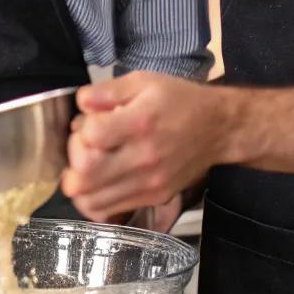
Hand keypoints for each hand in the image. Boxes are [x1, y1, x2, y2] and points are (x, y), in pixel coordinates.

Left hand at [62, 71, 228, 220]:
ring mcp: (149, 183)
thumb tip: (80, 104)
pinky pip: (108, 212)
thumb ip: (107, 91)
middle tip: (83, 150)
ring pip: (91, 200)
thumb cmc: (179, 101)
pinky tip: (99, 183)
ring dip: (80, 185)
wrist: (219, 129)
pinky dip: (94, 200)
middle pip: (85, 176)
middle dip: (74, 161)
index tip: (88, 126)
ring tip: (89, 169)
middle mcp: (144, 157)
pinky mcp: (153, 198)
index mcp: (140, 122)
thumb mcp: (143, 81)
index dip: (80, 132)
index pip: (90, 137)